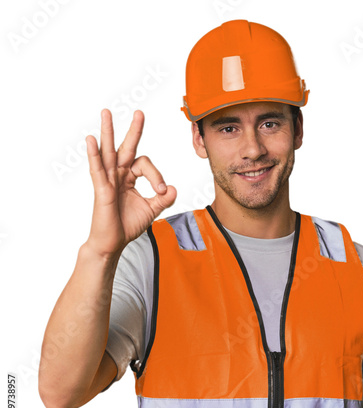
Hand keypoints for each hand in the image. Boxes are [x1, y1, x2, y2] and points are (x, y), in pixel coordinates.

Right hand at [84, 109, 175, 257]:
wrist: (113, 242)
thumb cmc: (127, 225)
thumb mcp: (151, 210)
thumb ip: (163, 199)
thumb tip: (173, 189)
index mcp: (129, 178)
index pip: (145, 164)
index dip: (156, 175)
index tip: (162, 190)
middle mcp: (118, 175)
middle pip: (125, 148)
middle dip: (133, 130)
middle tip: (139, 112)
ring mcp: (108, 181)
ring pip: (108, 152)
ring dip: (108, 132)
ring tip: (107, 112)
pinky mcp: (101, 189)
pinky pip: (97, 169)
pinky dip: (94, 155)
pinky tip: (92, 140)